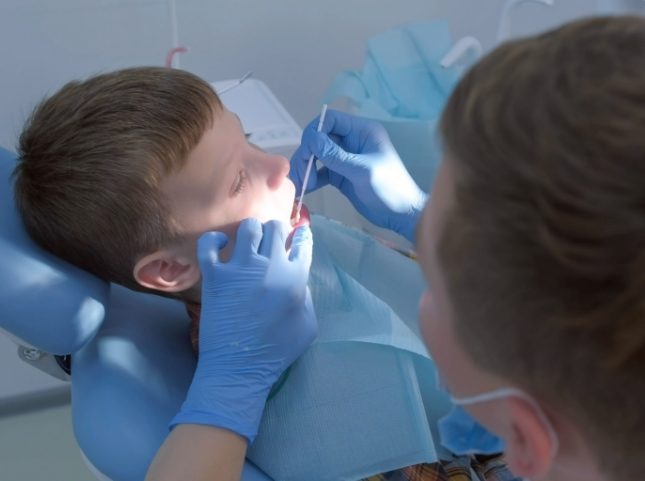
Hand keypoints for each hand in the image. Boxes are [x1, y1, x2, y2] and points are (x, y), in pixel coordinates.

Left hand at [170, 219, 316, 442]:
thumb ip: (306, 297)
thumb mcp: (308, 326)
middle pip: (275, 228)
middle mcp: (270, 267)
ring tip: (248, 242)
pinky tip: (220, 245)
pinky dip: (214, 240)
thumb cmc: (276, 351)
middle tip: (271, 241)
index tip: (297, 236)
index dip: (301, 236)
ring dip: (251, 231)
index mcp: (295, 279)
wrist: (238, 368)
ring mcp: (240, 269)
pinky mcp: (215, 276)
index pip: (302, 243)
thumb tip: (296, 278)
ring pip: (248, 228)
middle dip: (276, 231)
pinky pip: (209, 244)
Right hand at [290, 109, 426, 241]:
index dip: (314, 132)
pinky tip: (306, 189)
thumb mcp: (362, 171)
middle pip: (320, 138)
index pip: (330, 120)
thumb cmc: (388, 188)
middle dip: (307, 153)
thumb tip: (310, 139)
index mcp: (361, 132)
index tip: (306, 151)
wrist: (400, 214)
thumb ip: (335, 155)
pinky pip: (320, 171)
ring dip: (306, 167)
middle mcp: (351, 141)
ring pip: (317, 155)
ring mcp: (345, 158)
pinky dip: (312, 178)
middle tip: (301, 173)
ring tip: (303, 185)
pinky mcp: (341, 175)